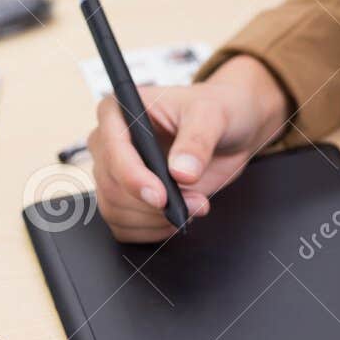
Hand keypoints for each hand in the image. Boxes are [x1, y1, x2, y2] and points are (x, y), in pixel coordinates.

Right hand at [87, 55, 289, 241]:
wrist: (230, 130)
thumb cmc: (215, 110)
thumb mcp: (212, 115)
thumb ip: (197, 140)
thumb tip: (181, 172)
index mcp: (120, 110)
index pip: (112, 148)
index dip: (132, 176)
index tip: (161, 196)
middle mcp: (110, 142)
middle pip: (110, 186)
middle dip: (152, 204)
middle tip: (194, 203)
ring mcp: (115, 172)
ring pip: (115, 210)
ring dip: (155, 219)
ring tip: (194, 205)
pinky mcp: (125, 197)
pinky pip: (124, 226)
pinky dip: (152, 229)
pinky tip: (178, 217)